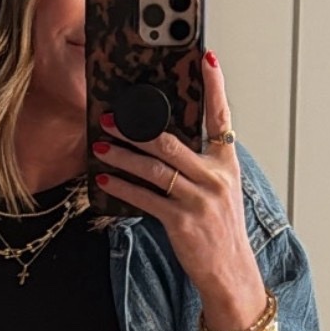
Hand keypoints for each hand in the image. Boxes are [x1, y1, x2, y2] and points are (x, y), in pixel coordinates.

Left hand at [90, 49, 266, 330]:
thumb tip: (162, 144)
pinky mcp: (182, 221)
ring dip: (122, 156)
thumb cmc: (219, 231)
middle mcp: (214, 177)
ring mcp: (199, 199)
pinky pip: (146, 198)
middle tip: (111, 116)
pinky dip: (122, 188)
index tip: (206, 57)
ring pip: (154, 168)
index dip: (214, 86)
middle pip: (171, 142)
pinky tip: (103, 179)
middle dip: (137, 128)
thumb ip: (198, 165)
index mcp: (225, 163)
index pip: (221, 117)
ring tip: (100, 146)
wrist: (229, 273)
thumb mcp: (219, 192)